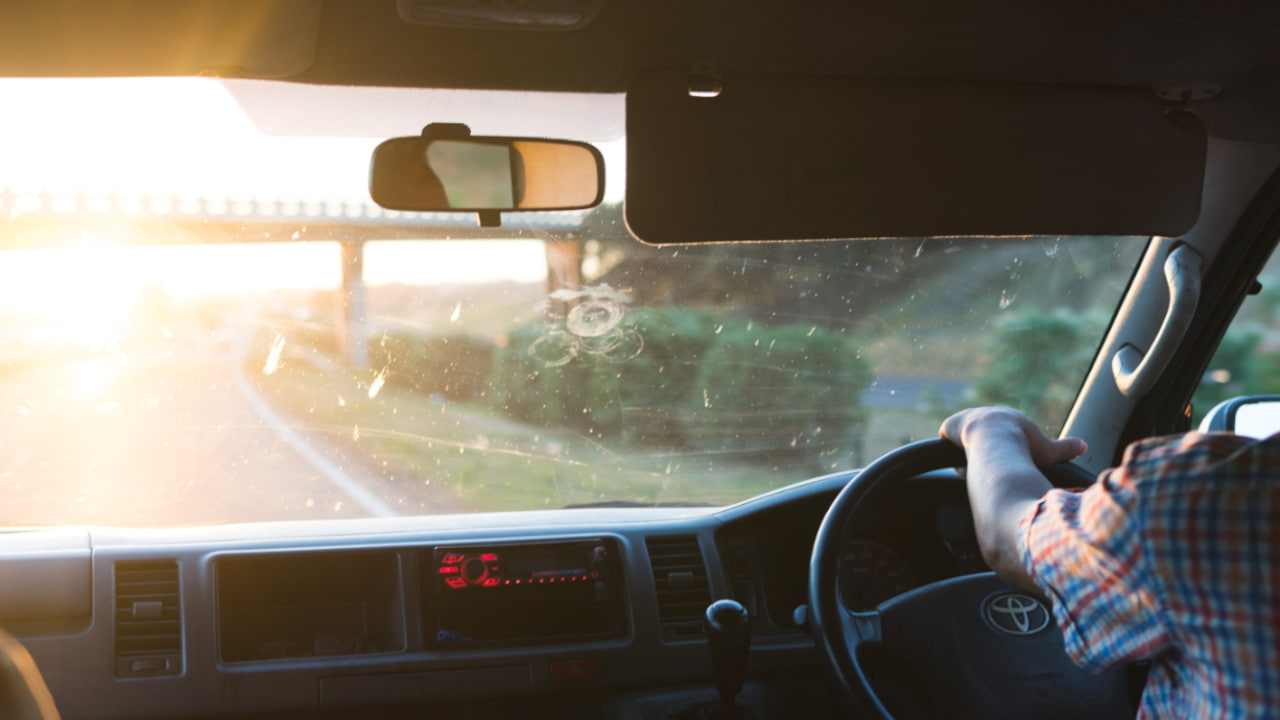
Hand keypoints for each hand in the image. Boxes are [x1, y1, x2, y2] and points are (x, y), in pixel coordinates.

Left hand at [940, 406, 1085, 466]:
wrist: (998, 440)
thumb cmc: (1025, 446)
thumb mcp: (1049, 450)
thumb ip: (1066, 447)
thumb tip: (1085, 445)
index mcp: (1008, 418)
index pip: (1002, 434)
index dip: (1003, 451)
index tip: (1004, 464)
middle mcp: (987, 414)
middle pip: (982, 438)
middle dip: (984, 453)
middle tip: (988, 470)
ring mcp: (967, 419)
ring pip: (964, 440)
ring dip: (968, 456)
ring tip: (975, 471)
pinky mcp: (951, 425)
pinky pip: (948, 439)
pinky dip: (953, 453)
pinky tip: (961, 467)